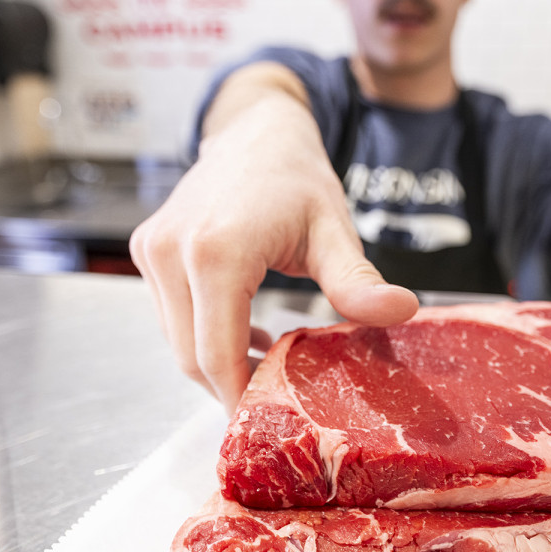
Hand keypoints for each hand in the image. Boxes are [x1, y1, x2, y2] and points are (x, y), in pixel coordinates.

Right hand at [131, 90, 416, 413]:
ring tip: (268, 359)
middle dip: (230, 385)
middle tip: (277, 398)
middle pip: (190, 356)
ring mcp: (152, 249)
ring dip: (217, 359)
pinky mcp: (146, 248)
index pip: (216, 354)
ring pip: (177, 339)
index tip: (268, 422)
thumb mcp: (333, 229)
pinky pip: (171, 314)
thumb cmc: (296, 177)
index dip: (238, 397)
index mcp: (216, 250)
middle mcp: (171, 251)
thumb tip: (403, 311)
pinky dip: (203, 333)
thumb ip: (357, 279)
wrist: (256, 129)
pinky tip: (245, 329)